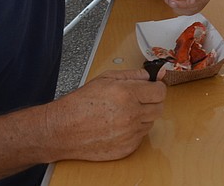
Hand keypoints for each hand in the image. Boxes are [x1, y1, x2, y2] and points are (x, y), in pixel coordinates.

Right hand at [47, 69, 166, 160]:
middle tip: (140, 99)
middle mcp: (131, 114)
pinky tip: (119, 125)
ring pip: (150, 122)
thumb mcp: (105, 79)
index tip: (154, 87)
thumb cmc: (80, 104)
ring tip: (124, 113)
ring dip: (143, 116)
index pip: (160, 91)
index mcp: (127, 94)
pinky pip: (141, 137)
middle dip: (152, 101)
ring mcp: (130, 133)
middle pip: (159, 107)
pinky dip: (134, 131)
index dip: (157, 88)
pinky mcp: (127, 148)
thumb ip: (132, 74)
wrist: (63, 129)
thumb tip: (150, 75)